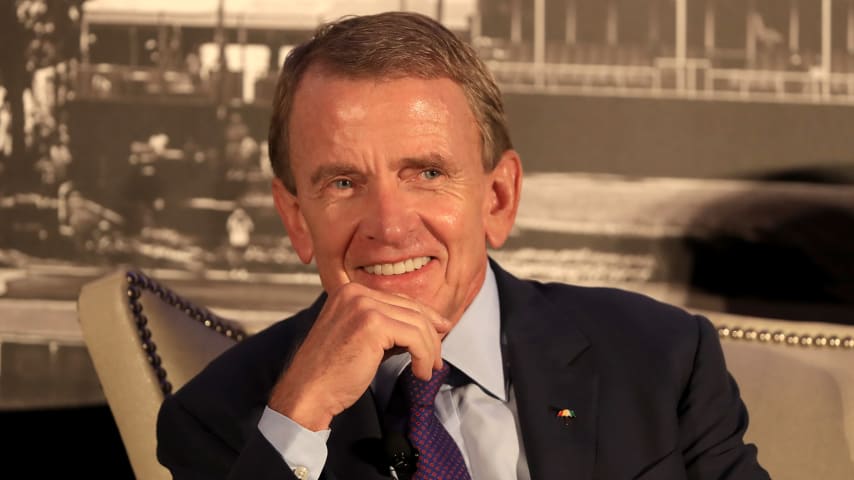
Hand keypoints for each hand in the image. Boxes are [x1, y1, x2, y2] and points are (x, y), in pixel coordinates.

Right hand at [267, 282, 451, 430]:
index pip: (399, 299)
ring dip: (429, 350)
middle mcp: (356, 292)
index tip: (439, 333)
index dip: (424, 317)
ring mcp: (363, 305)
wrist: (308, 392)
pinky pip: (415, 337)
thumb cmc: (331, 372)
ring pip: (417, 323)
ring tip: (428, 370)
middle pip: (411, 308)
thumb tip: (426, 327)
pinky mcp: (372, 324)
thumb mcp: (360, 338)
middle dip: (431, 335)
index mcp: (349, 291)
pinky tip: (420, 372)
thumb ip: (387, 327)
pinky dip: (424, 356)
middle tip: (438, 358)